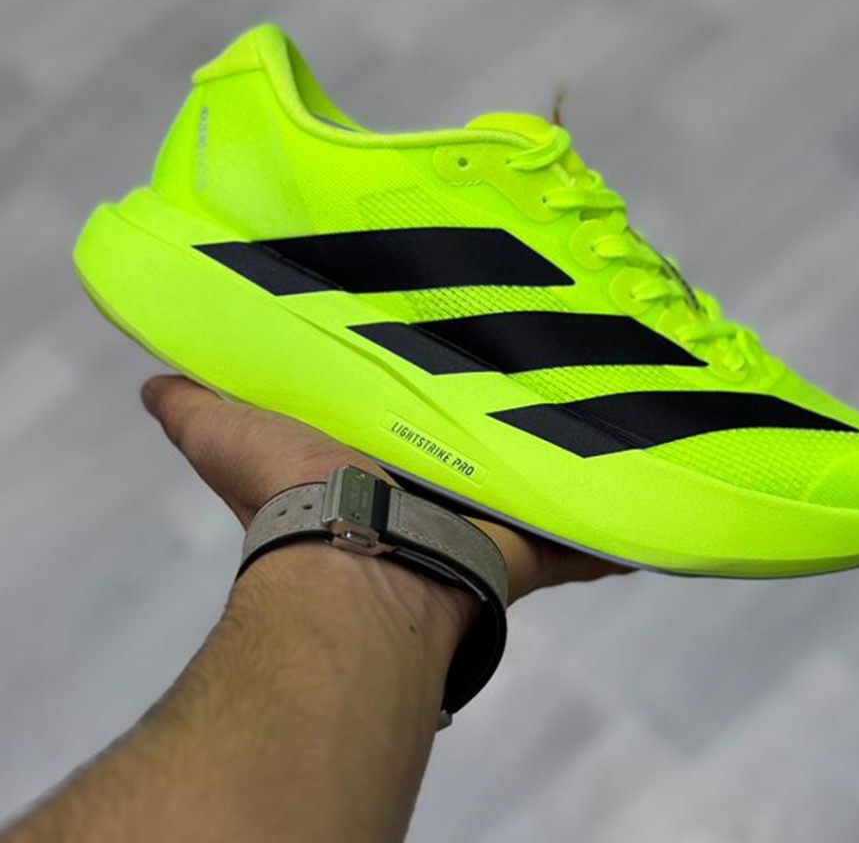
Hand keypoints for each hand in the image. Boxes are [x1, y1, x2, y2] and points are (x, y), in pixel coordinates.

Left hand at [141, 375, 632, 603]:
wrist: (365, 565)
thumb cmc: (300, 496)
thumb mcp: (235, 439)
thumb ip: (200, 412)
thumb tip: (155, 383)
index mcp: (382, 456)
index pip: (414, 413)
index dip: (429, 387)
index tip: (458, 341)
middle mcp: (438, 487)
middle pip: (483, 444)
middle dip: (509, 417)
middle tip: (551, 357)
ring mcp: (490, 515)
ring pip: (540, 481)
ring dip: (568, 463)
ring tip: (618, 411)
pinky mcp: (533, 540)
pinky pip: (587, 535)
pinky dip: (613, 533)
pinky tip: (654, 499)